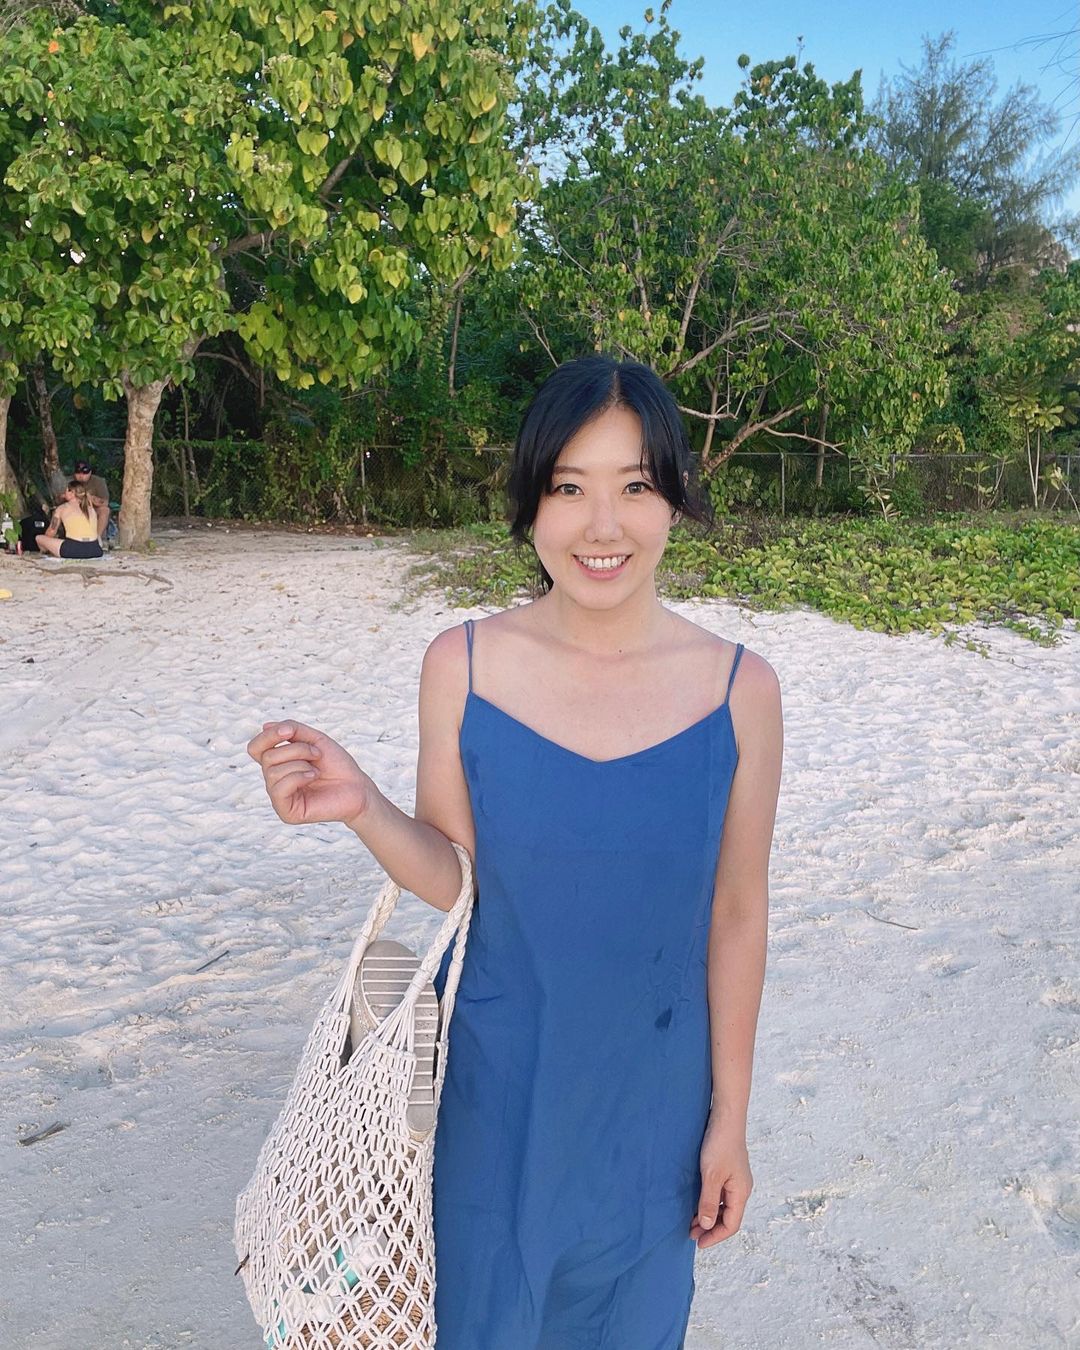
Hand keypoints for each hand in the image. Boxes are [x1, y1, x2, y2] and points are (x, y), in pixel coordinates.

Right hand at [247, 720, 376, 829]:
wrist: (357, 787)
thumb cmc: (337, 765)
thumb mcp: (315, 739)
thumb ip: (292, 730)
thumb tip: (265, 726)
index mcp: (278, 764)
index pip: (256, 748)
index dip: (268, 736)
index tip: (289, 731)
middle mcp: (274, 781)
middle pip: (267, 757)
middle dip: (296, 749)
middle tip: (317, 754)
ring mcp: (279, 798)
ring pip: (272, 771)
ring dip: (300, 763)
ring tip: (317, 769)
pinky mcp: (286, 812)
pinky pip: (279, 789)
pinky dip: (299, 777)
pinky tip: (313, 778)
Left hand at [690, 1115, 751, 1248]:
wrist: (726, 1116)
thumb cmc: (719, 1144)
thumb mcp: (711, 1175)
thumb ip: (709, 1202)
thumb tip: (707, 1226)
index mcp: (741, 1192)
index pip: (731, 1225)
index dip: (715, 1236)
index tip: (698, 1243)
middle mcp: (741, 1188)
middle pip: (729, 1218)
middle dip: (711, 1229)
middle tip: (691, 1234)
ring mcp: (736, 1179)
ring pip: (724, 1206)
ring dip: (709, 1216)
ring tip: (691, 1222)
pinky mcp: (728, 1170)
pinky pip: (721, 1195)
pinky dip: (710, 1203)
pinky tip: (697, 1203)